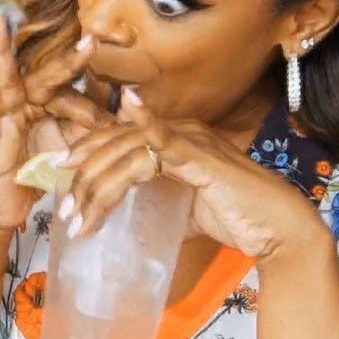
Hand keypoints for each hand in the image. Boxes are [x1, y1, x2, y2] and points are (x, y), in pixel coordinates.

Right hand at [0, 10, 112, 231]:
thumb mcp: (69, 145)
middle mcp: (25, 103)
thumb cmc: (38, 171)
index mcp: (47, 104)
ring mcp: (5, 118)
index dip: (94, 112)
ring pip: (5, 81)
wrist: (7, 206)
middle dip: (67, 61)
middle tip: (90, 39)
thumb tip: (120, 104)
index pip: (75, 97)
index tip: (116, 124)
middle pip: (46, 77)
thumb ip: (87, 123)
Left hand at [60, 86, 323, 259]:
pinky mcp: (201, 156)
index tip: (62, 172)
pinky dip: (146, 125)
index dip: (90, 152)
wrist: (276, 227)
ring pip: (130, 150)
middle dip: (84, 174)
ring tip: (76, 218)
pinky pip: (166, 140)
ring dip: (98, 185)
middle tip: (62, 205)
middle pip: (118, 142)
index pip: (123, 139)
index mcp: (176, 140)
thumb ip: (160, 203)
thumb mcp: (186, 209)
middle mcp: (181, 131)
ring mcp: (192, 140)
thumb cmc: (235, 216)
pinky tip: (128, 111)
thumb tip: (131, 221)